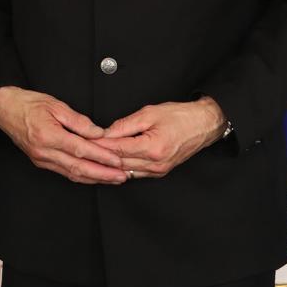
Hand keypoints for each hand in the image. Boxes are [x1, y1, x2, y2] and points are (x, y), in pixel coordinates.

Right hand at [0, 87, 125, 184]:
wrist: (5, 109)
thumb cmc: (28, 104)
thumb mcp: (55, 105)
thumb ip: (78, 120)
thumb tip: (97, 132)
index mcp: (48, 135)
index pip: (80, 149)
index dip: (101, 156)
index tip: (117, 160)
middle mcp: (44, 151)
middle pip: (78, 167)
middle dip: (102, 174)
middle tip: (121, 176)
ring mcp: (41, 158)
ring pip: (71, 174)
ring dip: (94, 178)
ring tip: (112, 179)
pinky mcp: (40, 161)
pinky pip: (63, 172)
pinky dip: (80, 176)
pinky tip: (93, 176)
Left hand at [95, 97, 226, 178]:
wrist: (203, 125)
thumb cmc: (180, 116)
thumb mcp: (149, 113)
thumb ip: (125, 125)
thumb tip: (106, 133)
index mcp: (153, 148)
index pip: (118, 149)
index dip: (99, 145)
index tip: (84, 141)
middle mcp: (156, 163)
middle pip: (119, 162)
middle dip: (100, 156)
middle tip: (82, 150)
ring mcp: (159, 170)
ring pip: (126, 170)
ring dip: (110, 164)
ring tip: (93, 157)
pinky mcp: (161, 171)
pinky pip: (136, 172)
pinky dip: (122, 167)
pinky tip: (111, 162)